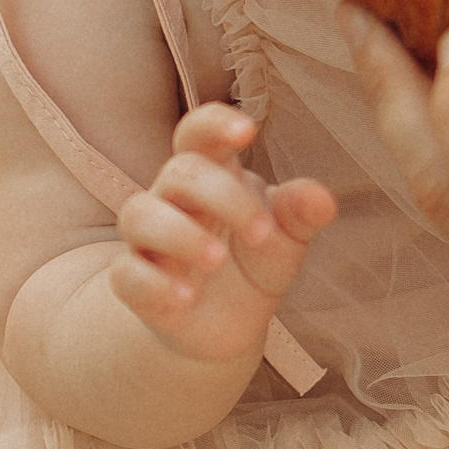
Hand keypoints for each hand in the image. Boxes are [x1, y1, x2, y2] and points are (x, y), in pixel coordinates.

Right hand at [110, 102, 337, 364]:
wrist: (230, 324)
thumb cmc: (255, 259)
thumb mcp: (288, 236)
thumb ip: (301, 213)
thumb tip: (323, 200)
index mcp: (214, 174)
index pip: (198, 132)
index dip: (215, 124)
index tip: (247, 131)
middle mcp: (174, 199)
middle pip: (180, 172)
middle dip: (222, 196)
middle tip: (262, 234)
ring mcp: (149, 241)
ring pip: (139, 215)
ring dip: (179, 234)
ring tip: (216, 259)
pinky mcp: (135, 283)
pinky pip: (125, 274)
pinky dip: (153, 284)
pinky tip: (185, 298)